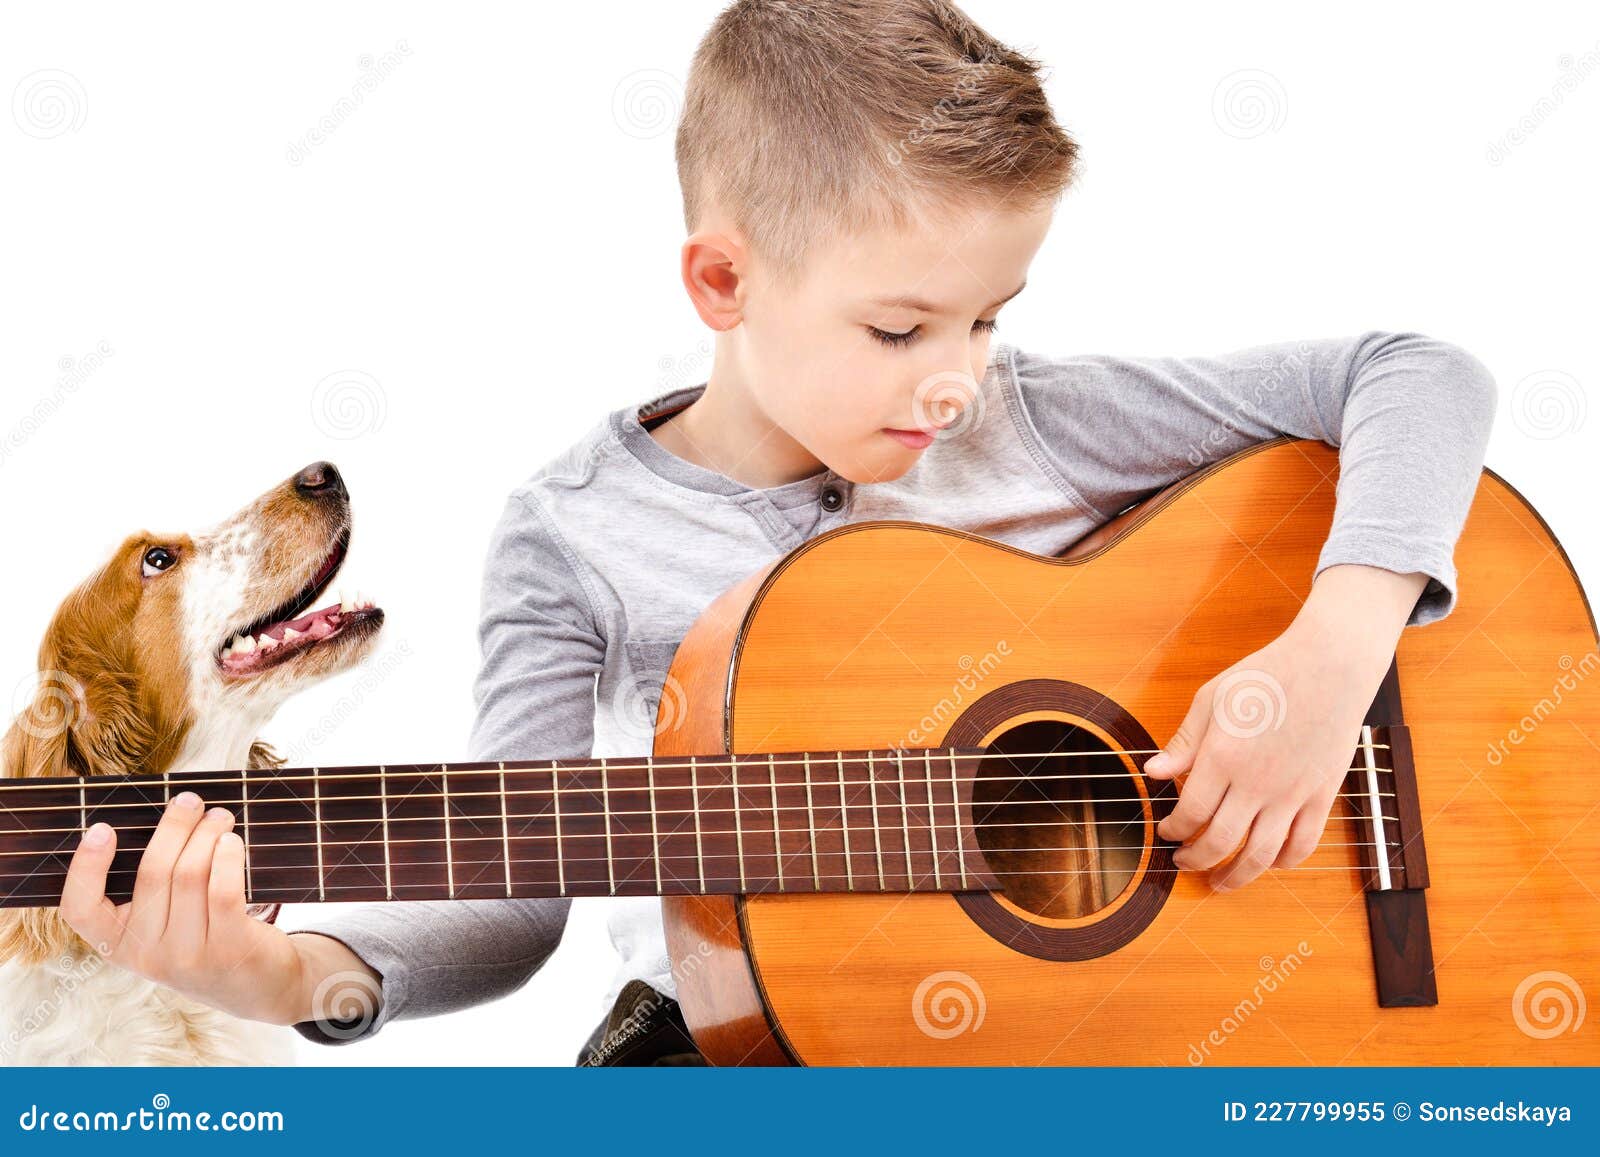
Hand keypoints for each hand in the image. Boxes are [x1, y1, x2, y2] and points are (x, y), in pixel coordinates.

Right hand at [59, 790, 353, 1026]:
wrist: (258, 988)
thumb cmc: (206, 941)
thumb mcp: (165, 928)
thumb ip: (153, 890)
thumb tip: (164, 822)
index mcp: (119, 946)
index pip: (81, 910)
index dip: (85, 867)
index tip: (102, 827)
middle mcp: (148, 955)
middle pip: (153, 873)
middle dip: (174, 827)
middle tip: (190, 802)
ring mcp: (188, 955)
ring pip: (190, 874)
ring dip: (206, 834)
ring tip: (220, 817)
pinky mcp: (229, 948)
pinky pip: (223, 890)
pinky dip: (227, 857)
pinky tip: (232, 842)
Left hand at [1142, 565, 1427, 890]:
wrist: (1329, 665)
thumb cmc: (1267, 676)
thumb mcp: (1212, 699)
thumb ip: (1184, 742)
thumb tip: (1153, 773)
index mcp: (1223, 758)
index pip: (1190, 813)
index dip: (1173, 830)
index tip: (1166, 831)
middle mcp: (1257, 783)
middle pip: (1220, 842)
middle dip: (1195, 859)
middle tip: (1182, 862)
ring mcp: (1293, 792)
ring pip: (1261, 854)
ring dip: (1236, 876)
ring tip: (1219, 883)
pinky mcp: (1322, 794)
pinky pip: (1303, 842)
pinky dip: (1283, 861)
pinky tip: (1268, 863)